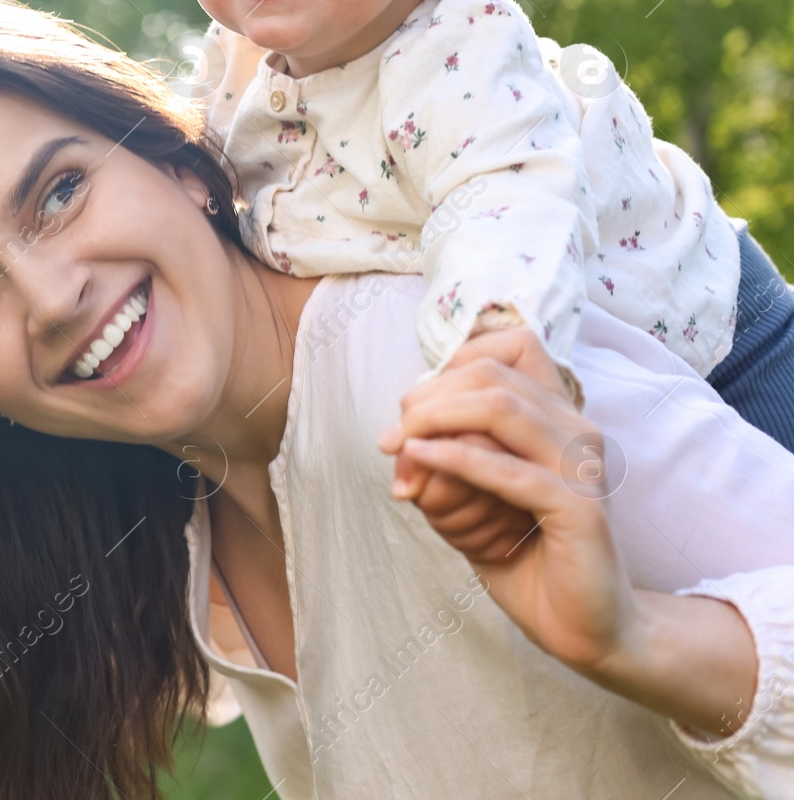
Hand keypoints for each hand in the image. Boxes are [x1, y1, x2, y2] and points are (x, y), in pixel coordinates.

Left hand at [390, 327, 759, 736]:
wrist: (581, 625)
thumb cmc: (524, 554)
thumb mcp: (471, 498)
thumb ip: (443, 458)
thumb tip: (395, 437)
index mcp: (558, 416)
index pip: (505, 349)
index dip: (447, 368)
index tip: (410, 410)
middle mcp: (577, 429)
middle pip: (489, 375)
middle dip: (427, 398)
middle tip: (391, 439)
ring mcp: (582, 466)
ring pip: (499, 407)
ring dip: (435, 422)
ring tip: (399, 447)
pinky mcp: (579, 508)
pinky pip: (508, 470)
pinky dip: (457, 459)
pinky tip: (421, 460)